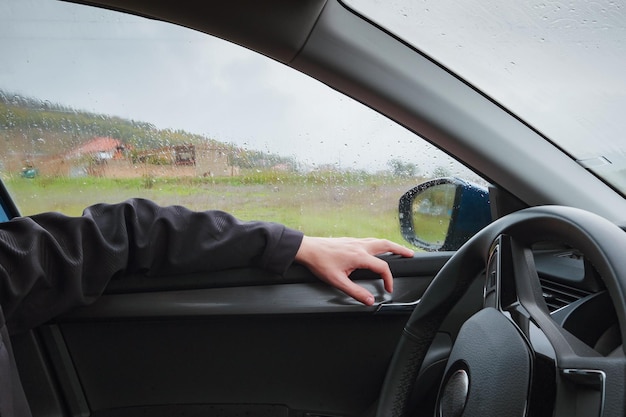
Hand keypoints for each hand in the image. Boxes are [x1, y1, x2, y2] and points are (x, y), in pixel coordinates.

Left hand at [294, 236, 413, 305]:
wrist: (307, 249)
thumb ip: (355, 292)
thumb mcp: (337, 281)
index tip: (388, 289)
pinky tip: (377, 248)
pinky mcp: (350, 240)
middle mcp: (360, 246)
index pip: (382, 267)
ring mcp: (355, 241)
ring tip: (399, 250)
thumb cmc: (320, 263)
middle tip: (411, 255)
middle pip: (386, 245)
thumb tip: (369, 300)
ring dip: (391, 245)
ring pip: (378, 241)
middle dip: (400, 250)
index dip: (389, 279)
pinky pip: (370, 240)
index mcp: (359, 256)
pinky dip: (379, 243)